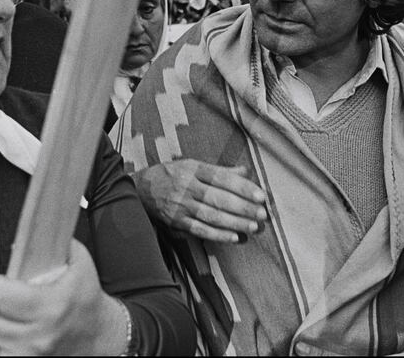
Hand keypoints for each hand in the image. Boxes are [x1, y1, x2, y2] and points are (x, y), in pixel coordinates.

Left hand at [0, 239, 125, 355]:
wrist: (101, 339)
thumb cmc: (85, 301)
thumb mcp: (80, 264)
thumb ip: (58, 241)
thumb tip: (34, 225)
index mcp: (52, 306)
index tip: (5, 284)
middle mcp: (39, 337)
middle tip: (6, 302)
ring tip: (5, 321)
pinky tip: (3, 339)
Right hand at [134, 159, 266, 242]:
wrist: (141, 189)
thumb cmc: (172, 175)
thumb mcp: (193, 165)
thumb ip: (220, 170)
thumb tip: (245, 172)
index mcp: (193, 169)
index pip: (222, 178)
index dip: (242, 187)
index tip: (261, 195)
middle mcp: (187, 187)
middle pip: (218, 199)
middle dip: (243, 208)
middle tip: (262, 214)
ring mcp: (181, 206)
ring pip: (211, 216)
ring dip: (235, 223)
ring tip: (253, 227)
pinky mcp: (177, 222)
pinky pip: (200, 230)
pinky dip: (218, 235)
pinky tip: (234, 238)